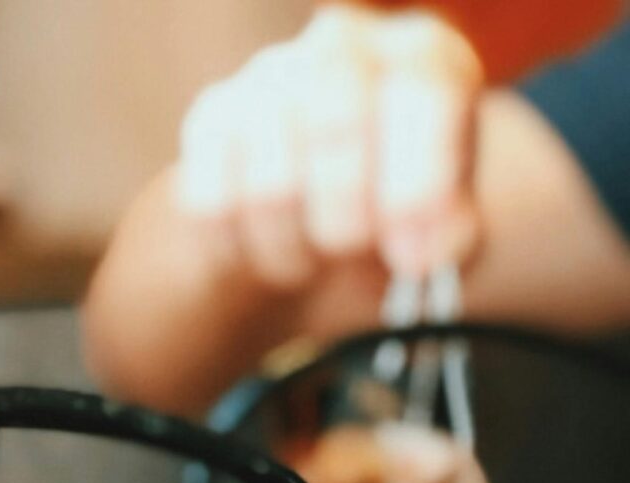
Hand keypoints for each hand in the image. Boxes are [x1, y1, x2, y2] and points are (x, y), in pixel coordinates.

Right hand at [177, 5, 483, 287]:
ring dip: (291, 252)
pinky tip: (265, 252)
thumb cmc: (391, 203)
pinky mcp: (210, 117)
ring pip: (268, 185)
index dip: (416, 186)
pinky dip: (240, 252)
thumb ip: (447, 235)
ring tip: (312, 263)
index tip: (410, 259)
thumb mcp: (441, 222)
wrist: (313, 203)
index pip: (421, 94)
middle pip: (335, 126)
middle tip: (351, 261)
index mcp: (425, 56)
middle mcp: (345, 45)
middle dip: (345, 223)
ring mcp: (268, 75)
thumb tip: (420, 255)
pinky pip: (213, 205)